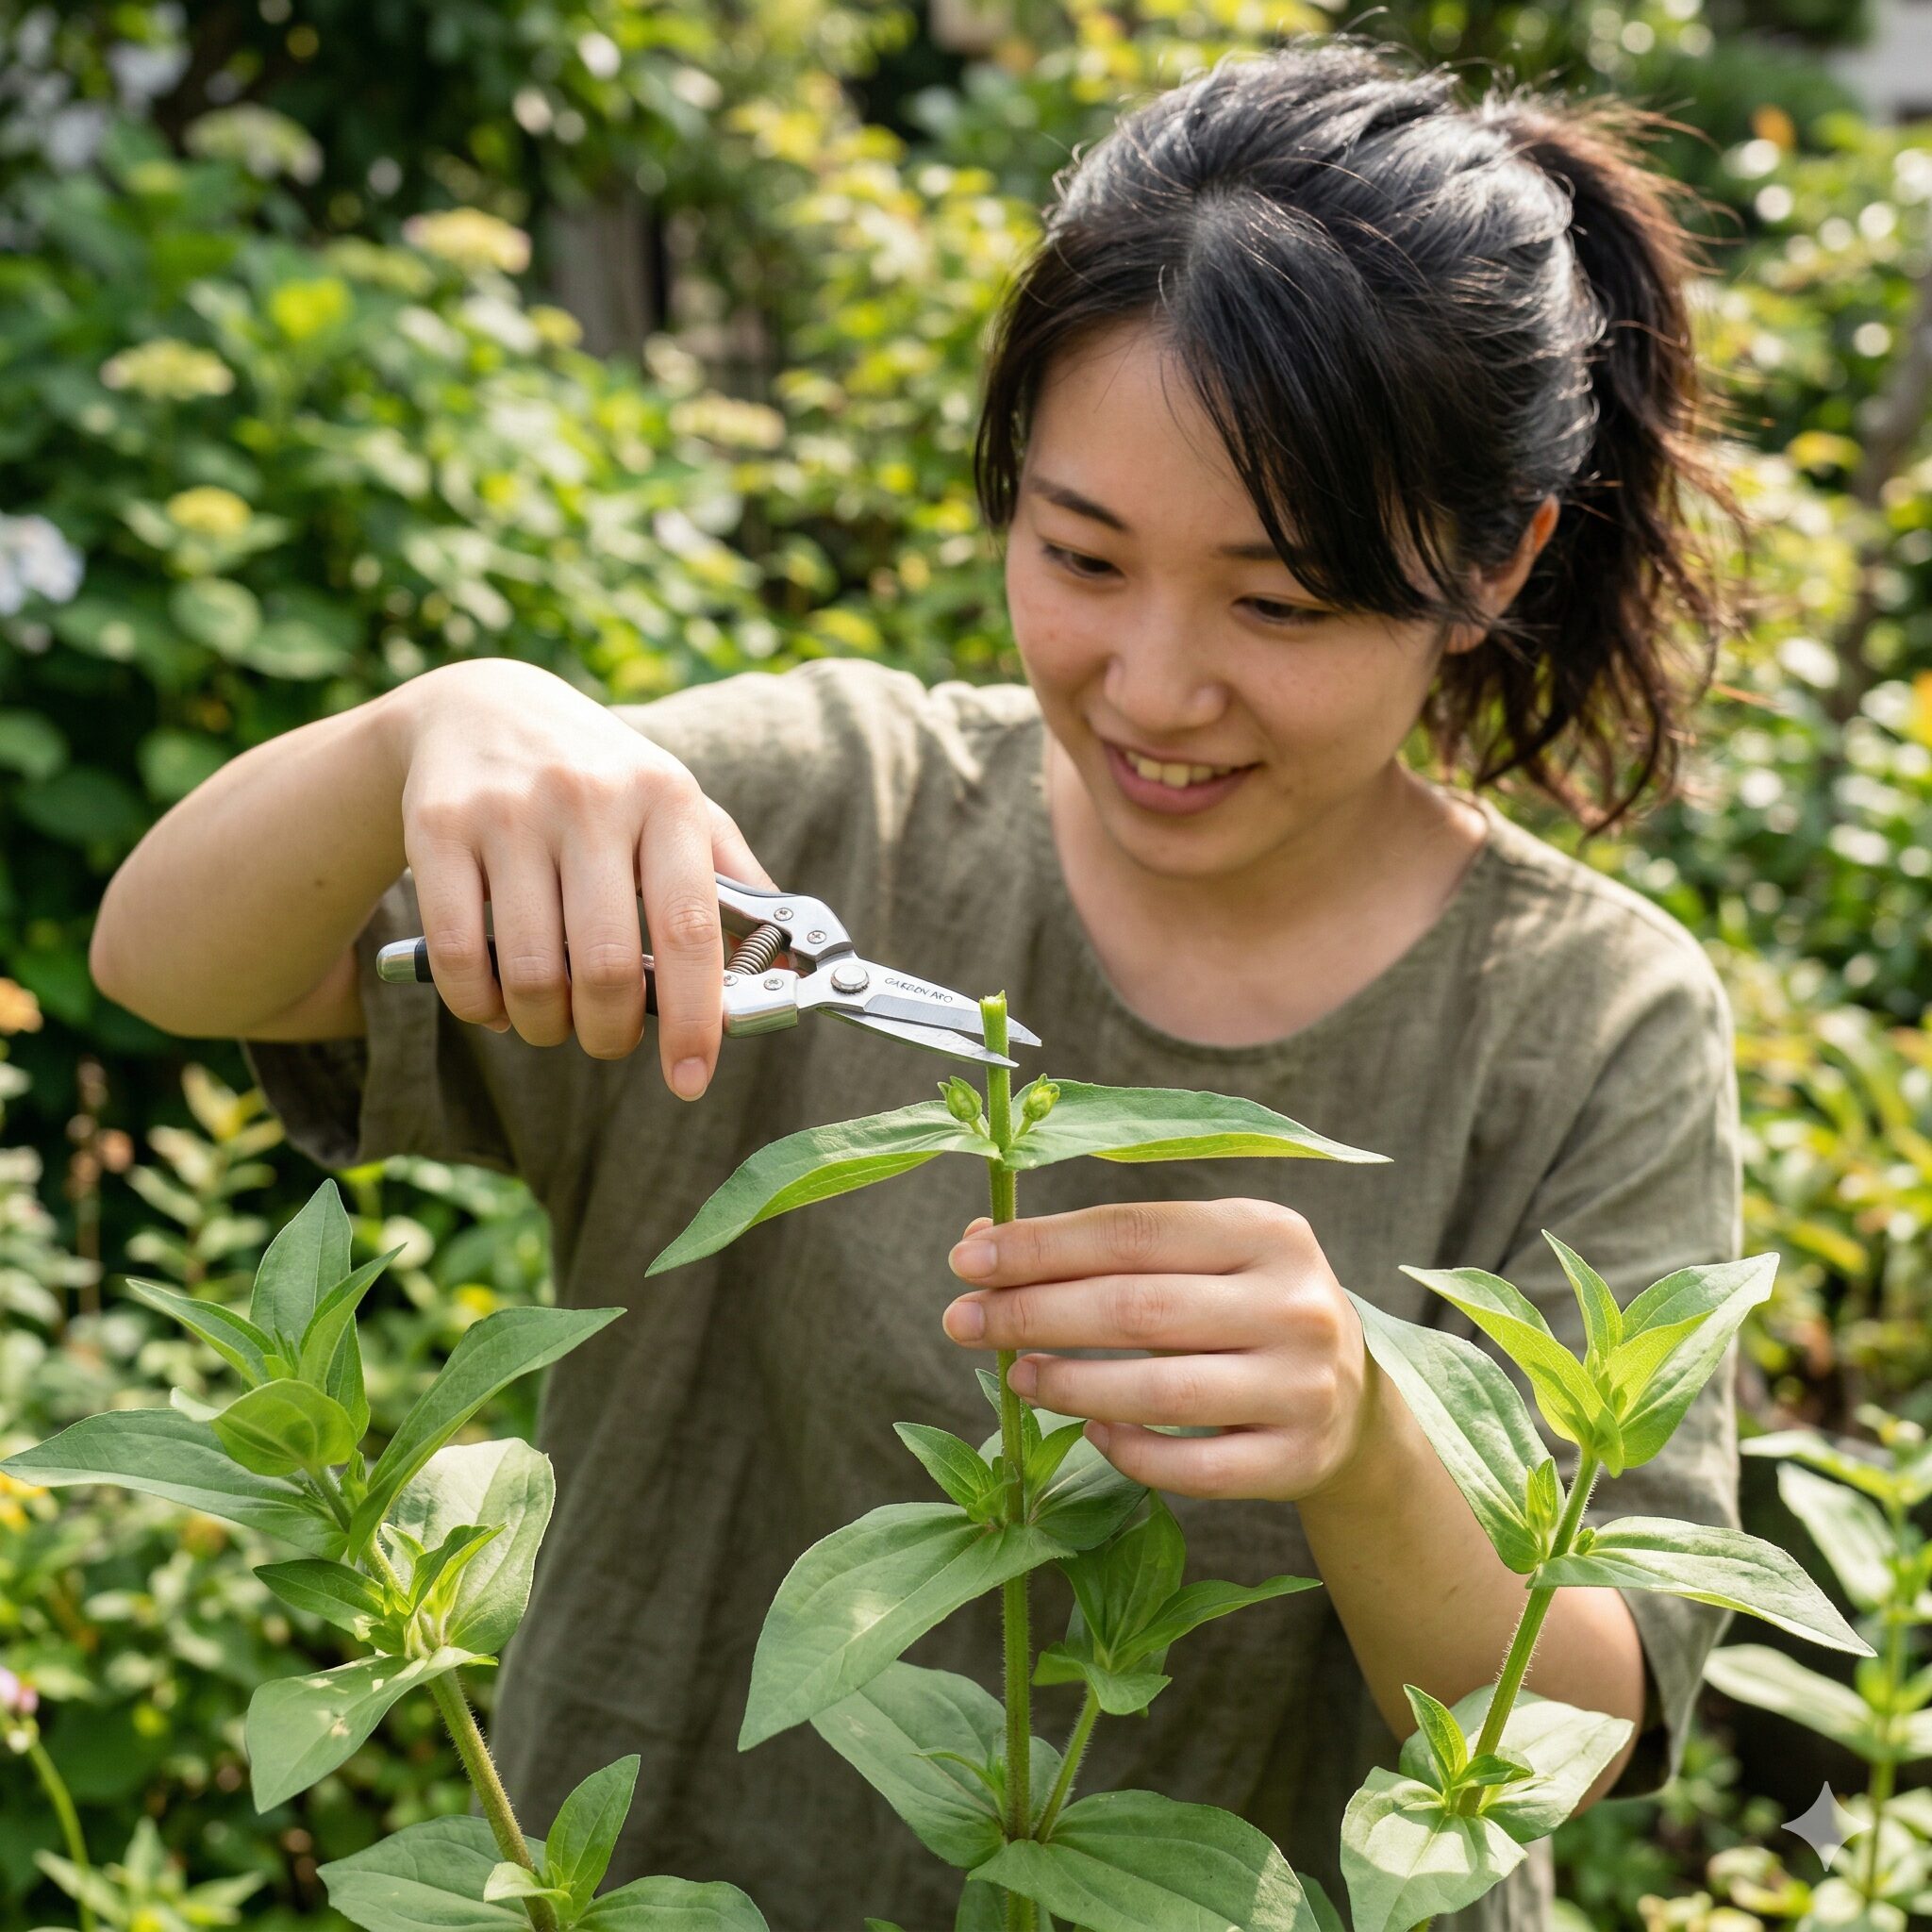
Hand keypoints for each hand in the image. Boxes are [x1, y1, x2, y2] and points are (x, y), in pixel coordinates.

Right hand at [385, 659, 782, 1092]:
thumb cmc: (602, 778)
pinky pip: (460, 956)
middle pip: (606, 968)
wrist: (484, 706)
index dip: (694, 1019)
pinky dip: (480, 1005)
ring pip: (532, 974)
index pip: (690, 930)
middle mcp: (591, 798)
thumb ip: (734, 882)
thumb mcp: (676, 806)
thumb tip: (785, 971)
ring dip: (544, 1026)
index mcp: (666, 799)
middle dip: (609, 1035)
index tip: (691, 1078)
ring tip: (553, 1019)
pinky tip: (495, 1002)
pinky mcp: (437, 828)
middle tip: (608, 1040)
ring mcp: (509, 811)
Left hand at [940, 1198, 1385, 1501]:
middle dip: (1034, 1313)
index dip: (1042, 1246)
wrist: (1351, 1398)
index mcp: (1267, 1230)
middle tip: (961, 1320)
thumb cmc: (1242, 1308)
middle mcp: (1295, 1304)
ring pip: (1161, 1392)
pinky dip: (1128, 1450)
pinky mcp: (1296, 1461)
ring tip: (1011, 1375)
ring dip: (1069, 1383)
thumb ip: (1102, 1249)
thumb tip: (979, 1243)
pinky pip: (1191, 1468)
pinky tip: (1088, 1429)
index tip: (967, 1259)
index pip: (1133, 1232)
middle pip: (1138, 1308)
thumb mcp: (1198, 1257)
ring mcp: (1302, 1388)